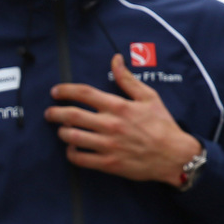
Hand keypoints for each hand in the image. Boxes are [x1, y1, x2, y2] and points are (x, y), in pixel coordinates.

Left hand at [44, 54, 199, 185]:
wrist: (174, 156)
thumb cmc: (162, 124)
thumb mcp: (148, 97)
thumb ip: (127, 79)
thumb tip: (115, 59)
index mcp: (118, 106)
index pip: (84, 93)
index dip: (65, 91)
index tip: (55, 92)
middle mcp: (110, 125)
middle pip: (71, 115)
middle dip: (54, 113)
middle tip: (49, 113)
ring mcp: (108, 145)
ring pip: (72, 137)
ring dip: (62, 132)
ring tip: (61, 130)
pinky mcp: (109, 164)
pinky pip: (80, 159)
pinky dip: (71, 153)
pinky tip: (72, 149)